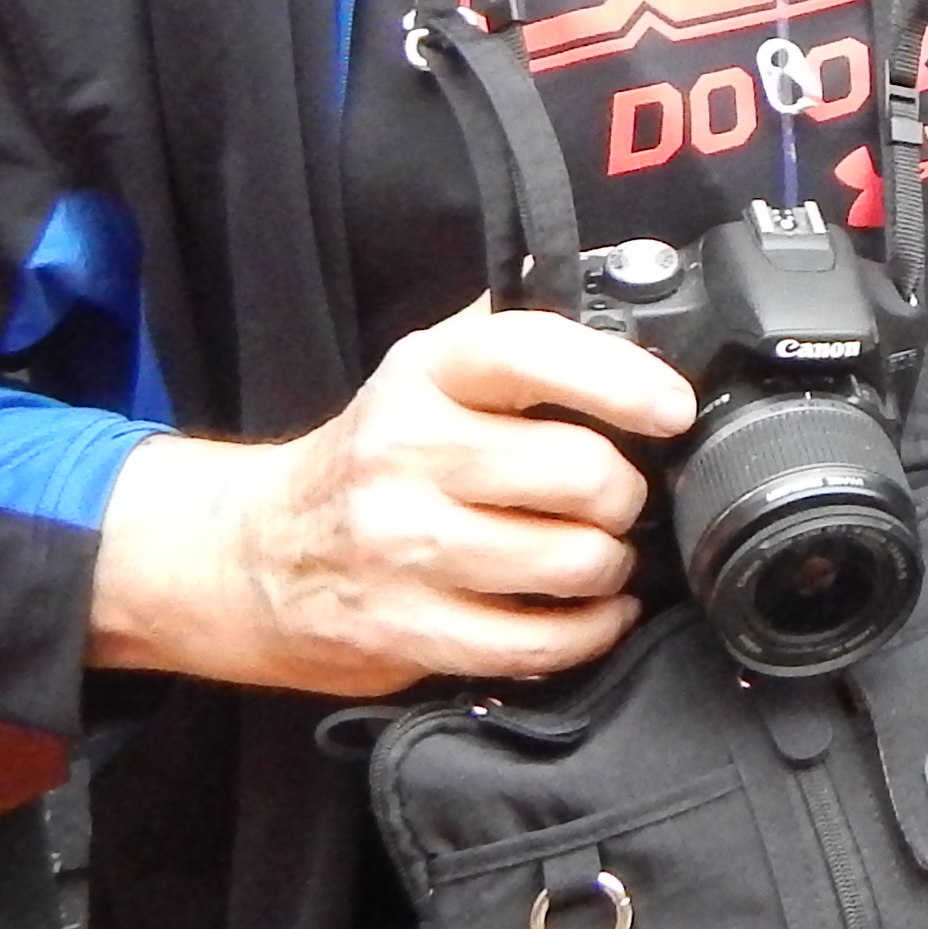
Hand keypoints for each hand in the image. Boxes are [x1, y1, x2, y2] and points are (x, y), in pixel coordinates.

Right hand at [87, 300, 692, 694]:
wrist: (256, 555)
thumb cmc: (373, 455)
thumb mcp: (426, 372)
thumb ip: (515, 332)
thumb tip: (626, 286)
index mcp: (424, 375)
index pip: (529, 353)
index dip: (619, 379)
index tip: (672, 408)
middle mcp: (407, 454)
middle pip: (577, 472)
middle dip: (624, 491)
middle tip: (616, 496)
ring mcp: (402, 547)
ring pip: (571, 560)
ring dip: (610, 563)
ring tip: (597, 552)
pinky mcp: (405, 630)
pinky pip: (538, 642)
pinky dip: (590, 630)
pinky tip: (592, 611)